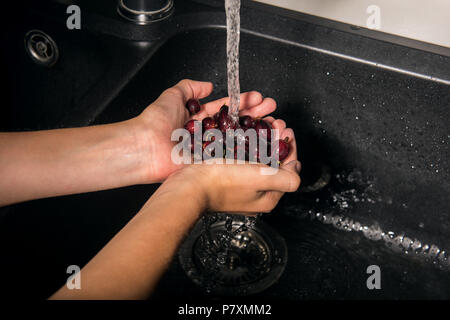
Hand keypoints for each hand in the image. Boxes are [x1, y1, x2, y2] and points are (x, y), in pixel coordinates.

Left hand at [133, 79, 277, 182]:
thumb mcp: (172, 95)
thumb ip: (190, 87)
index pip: (226, 109)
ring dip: (257, 132)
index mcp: (198, 120)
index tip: (258, 97)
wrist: (146, 147)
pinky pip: (233, 157)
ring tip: (275, 123)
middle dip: (256, 114)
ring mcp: (210, 151)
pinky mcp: (211, 165)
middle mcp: (206, 136)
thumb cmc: (155, 123)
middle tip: (272, 108)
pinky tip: (265, 143)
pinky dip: (250, 151)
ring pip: (238, 140)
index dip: (243, 102)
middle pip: (236, 124)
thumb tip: (207, 85)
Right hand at [150, 125, 300, 214]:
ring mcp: (239, 185)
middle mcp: (254, 193)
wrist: (189, 186)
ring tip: (262, 123)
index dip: (290, 149)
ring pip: (257, 157)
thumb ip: (287, 178)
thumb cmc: (222, 183)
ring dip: (262, 138)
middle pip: (273, 163)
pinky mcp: (224, 176)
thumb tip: (296, 171)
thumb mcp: (263, 179)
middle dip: (276, 140)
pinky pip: (240, 157)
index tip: (288, 132)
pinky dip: (246, 142)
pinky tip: (243, 132)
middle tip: (276, 124)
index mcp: (267, 197)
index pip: (289, 171)